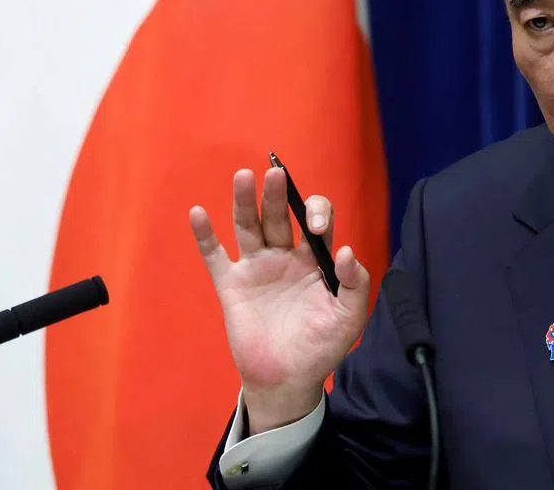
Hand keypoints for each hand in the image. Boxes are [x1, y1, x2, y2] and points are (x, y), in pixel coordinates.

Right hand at [189, 167, 369, 434]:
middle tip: (276, 173)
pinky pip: (215, 257)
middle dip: (277, 195)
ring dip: (244, 201)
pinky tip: (197, 213)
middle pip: (278, 216)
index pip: (315, 222)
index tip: (315, 227)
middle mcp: (285, 256)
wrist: (288, 379)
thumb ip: (355, 284)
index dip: (317, 215)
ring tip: (243, 176)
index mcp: (315, 259)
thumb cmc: (322, 346)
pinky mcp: (231, 286)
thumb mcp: (350, 317)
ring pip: (248, 226)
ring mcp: (256, 268)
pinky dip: (205, 236)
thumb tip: (346, 251)